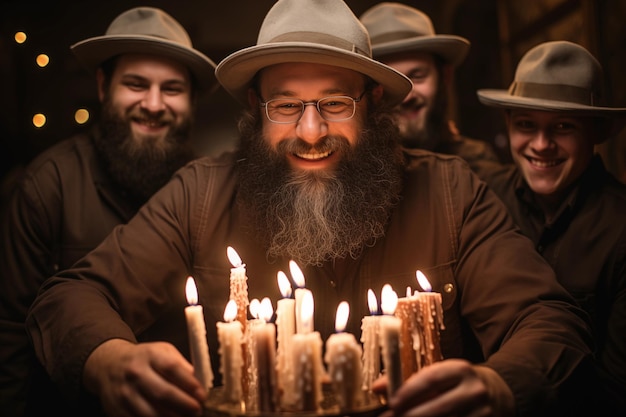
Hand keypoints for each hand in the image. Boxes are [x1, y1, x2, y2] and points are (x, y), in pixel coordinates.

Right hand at [83, 338, 205, 416]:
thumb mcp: (162, 352)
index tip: (202, 394)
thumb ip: (181, 365)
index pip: (172, 368)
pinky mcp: (117, 410)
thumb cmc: (144, 359)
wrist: (109, 365)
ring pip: (151, 413)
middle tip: (197, 410)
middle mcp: (135, 373)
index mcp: (150, 355)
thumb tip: (200, 383)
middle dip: (184, 405)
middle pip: (163, 393)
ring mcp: (125, 393)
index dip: (190, 383)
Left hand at [372, 359, 514, 416]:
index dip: (408, 393)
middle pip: (437, 408)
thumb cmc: (459, 384)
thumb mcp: (440, 376)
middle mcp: (474, 390)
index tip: (391, 404)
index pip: (430, 379)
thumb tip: (376, 388)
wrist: (499, 394)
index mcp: (461, 369)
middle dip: (410, 416)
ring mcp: (483, 413)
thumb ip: (408, 382)